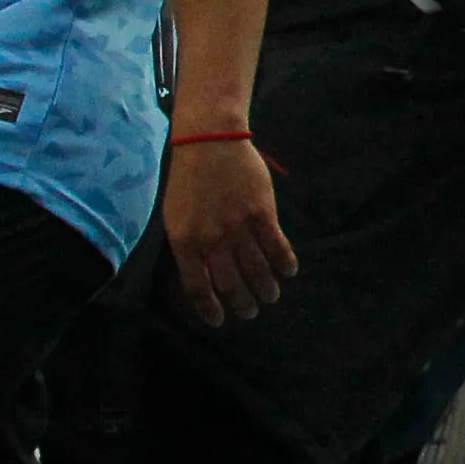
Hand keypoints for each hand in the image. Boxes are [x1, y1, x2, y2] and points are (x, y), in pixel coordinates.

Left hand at [162, 138, 297, 324]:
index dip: (209, 308)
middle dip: (243, 304)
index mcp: (185, 242)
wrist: (209, 143)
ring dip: (266, 288)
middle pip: (230, 283)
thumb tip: (204, 275)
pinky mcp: (262, 213)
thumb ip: (189, 246)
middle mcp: (211, 239)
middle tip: (251, 311)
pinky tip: (289, 271)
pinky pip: (276, 246)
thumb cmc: (189, 181)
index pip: (197, 287)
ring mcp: (238, 227)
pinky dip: (284, 263)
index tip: (219, 320)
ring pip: (256, 269)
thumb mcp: (175, 216)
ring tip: (271, 296)